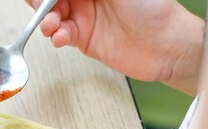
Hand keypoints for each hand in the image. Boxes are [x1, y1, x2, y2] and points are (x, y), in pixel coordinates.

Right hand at [25, 0, 204, 94]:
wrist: (166, 45)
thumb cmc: (153, 9)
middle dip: (41, 2)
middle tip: (40, 6)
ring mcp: (84, 18)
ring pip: (52, 15)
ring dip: (46, 19)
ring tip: (51, 25)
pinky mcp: (84, 40)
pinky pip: (61, 35)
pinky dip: (56, 36)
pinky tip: (60, 37)